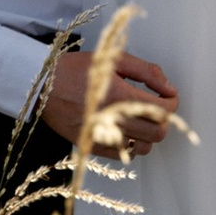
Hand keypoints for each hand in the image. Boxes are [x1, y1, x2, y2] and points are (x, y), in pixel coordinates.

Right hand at [41, 44, 178, 152]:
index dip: (173, 103)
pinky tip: (125, 129)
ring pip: (143, 148)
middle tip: (157, 107)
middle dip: (163, 119)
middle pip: (157, 133)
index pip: (163, 110)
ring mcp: (101, 135)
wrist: (42, 85)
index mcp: (119, 96)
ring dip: (148, 134)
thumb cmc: (75, 69)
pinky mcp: (91, 145)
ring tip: (141, 119)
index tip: (169, 96)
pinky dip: (131, 144)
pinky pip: (123, 154)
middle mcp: (111, 119)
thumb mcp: (113, 60)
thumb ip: (146, 72)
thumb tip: (169, 87)